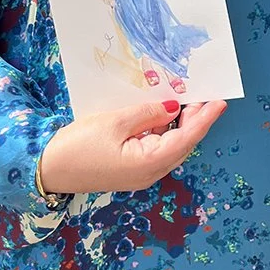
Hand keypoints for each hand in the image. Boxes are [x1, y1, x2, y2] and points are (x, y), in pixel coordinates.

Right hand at [38, 98, 226, 194]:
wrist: (49, 169)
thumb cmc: (78, 146)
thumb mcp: (115, 122)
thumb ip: (148, 114)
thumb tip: (173, 108)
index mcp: (149, 162)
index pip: (187, 137)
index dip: (205, 119)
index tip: (220, 102)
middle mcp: (151, 172)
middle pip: (183, 144)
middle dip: (195, 120)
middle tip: (202, 95)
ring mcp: (141, 174)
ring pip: (171, 146)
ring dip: (179, 125)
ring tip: (185, 100)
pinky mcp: (131, 170)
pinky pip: (156, 149)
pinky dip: (164, 132)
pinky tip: (161, 115)